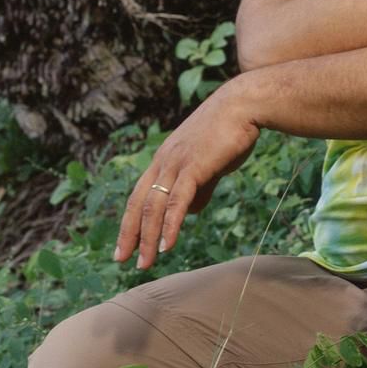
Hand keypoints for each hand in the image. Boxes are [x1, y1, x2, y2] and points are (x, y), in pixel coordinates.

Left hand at [115, 79, 259, 268]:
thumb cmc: (230, 131)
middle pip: (138, 204)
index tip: (125, 245)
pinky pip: (177, 202)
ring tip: (144, 263)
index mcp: (164, 160)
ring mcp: (176, 164)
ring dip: (147, 237)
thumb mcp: (210, 163)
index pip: (139, 196)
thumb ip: (199, 187)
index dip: (130, 221)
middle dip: (130, 235)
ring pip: (154, 206)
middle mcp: (163, 162)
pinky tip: (166, 245)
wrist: (243, 105)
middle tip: (123, 260)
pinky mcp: (193, 167)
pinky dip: (170, 225)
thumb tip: (190, 211)